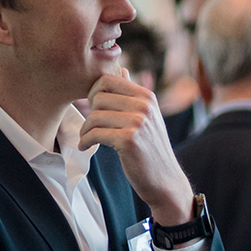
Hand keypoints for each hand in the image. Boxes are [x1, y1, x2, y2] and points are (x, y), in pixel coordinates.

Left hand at [80, 69, 192, 225]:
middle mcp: (144, 106)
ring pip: (95, 115)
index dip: (94, 92)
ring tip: (87, 138)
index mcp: (146, 97)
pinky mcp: (129, 140)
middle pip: (98, 97)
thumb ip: (132, 94)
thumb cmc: (151, 149)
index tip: (93, 108)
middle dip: (89, 112)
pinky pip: (95, 133)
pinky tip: (86, 146)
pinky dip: (86, 141)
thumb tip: (122, 70)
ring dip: (85, 129)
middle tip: (90, 126)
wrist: (165, 180)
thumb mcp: (147, 117)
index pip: (108, 79)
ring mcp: (138, 122)